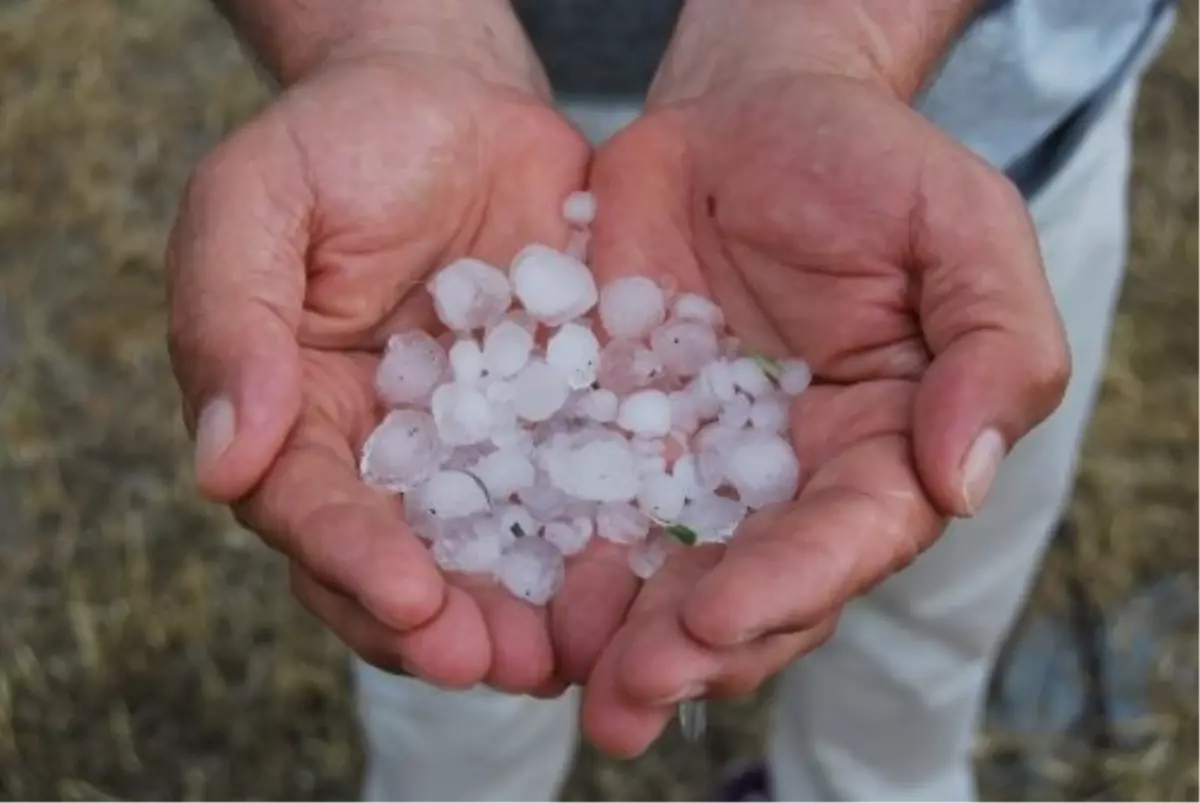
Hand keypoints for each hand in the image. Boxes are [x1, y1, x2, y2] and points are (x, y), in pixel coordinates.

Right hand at [166, 46, 630, 694]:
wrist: (450, 102)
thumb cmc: (337, 142)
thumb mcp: (256, 204)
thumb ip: (230, 323)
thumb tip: (222, 464)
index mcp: (298, 419)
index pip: (314, 510)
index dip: (354, 561)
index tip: (408, 598)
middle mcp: (387, 453)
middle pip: (406, 559)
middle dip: (445, 624)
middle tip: (499, 664)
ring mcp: (479, 442)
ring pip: (495, 546)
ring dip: (526, 608)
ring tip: (569, 652)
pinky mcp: (557, 416)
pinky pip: (580, 484)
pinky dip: (602, 536)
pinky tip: (636, 570)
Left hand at [579, 71, 1069, 753]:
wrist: (747, 112)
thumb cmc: (868, 164)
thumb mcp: (961, 231)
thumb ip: (991, 351)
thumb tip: (964, 479)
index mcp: (880, 448)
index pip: (846, 540)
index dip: (787, 584)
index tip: (717, 614)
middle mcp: (785, 478)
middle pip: (747, 584)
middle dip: (691, 648)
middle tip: (627, 698)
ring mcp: (693, 458)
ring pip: (658, 568)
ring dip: (616, 632)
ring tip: (569, 678)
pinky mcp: (614, 424)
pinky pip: (579, 497)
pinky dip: (552, 550)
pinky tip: (515, 589)